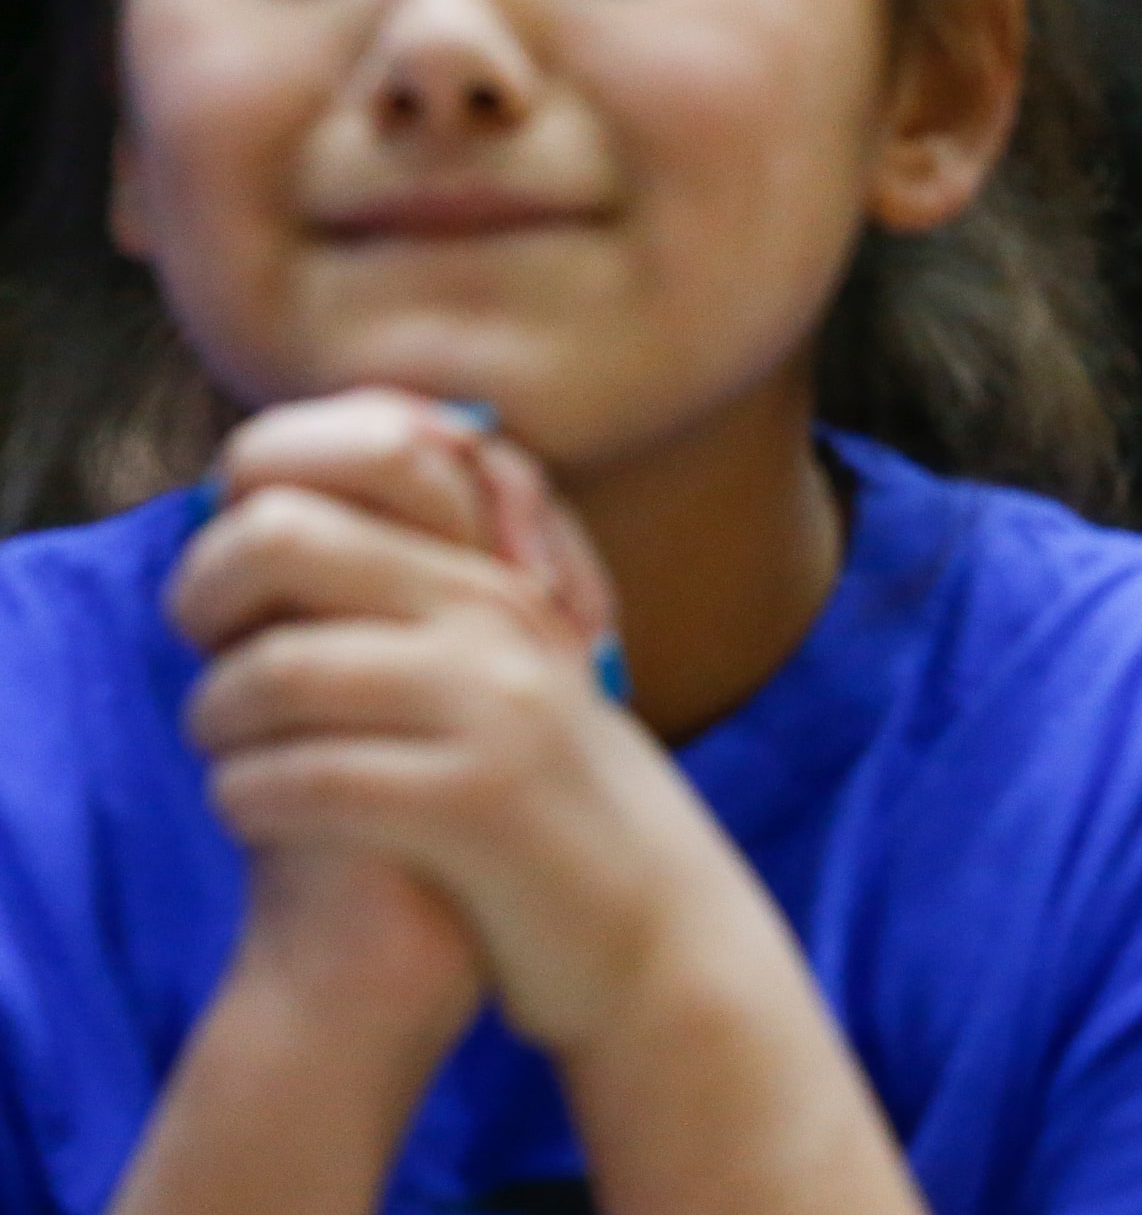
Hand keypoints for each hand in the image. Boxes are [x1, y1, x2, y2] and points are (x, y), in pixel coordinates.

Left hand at [175, 388, 764, 1058]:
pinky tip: (254, 817)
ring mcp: (492, 708)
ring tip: (228, 761)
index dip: (230, 549)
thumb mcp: (504, 683)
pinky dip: (247, 798)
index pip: (328, 490)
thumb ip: (422, 613)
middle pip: (283, 542)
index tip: (217, 621)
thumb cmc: (545, 812)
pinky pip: (305, 778)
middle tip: (206, 685)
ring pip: (278, 670)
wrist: (655, 931)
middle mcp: (495, 620)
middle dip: (208, 604)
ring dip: (217, 723)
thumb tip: (278, 546)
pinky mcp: (474, 805)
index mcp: (491, 580)